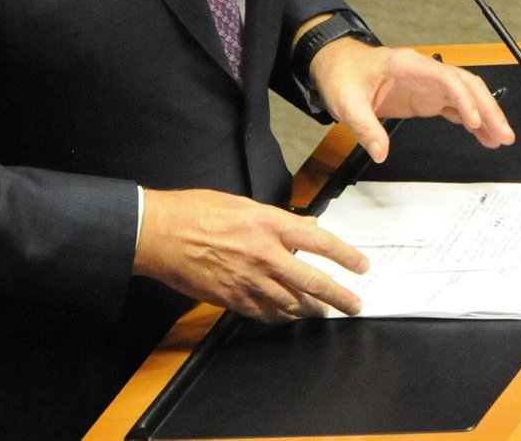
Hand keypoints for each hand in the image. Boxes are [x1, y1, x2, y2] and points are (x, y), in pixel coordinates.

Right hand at [133, 188, 368, 321]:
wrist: (159, 233)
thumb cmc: (195, 211)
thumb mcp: (242, 204)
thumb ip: (276, 219)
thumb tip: (303, 227)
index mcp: (268, 223)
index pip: (318, 241)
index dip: (345, 255)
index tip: (361, 266)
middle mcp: (263, 253)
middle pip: (312, 281)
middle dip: (338, 296)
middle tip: (354, 304)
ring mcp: (247, 279)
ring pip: (290, 302)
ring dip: (311, 309)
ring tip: (323, 312)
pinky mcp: (231, 298)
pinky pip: (264, 313)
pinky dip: (280, 316)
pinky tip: (287, 316)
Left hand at [310, 39, 515, 162]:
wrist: (336, 64)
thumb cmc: (342, 74)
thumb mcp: (346, 102)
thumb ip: (365, 127)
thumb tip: (380, 152)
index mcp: (407, 66)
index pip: (446, 77)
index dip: (463, 98)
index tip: (474, 121)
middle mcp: (423, 72)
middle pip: (465, 85)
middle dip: (488, 108)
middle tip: (504, 134)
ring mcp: (427, 84)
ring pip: (466, 95)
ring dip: (486, 114)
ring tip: (501, 138)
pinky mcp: (425, 97)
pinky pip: (456, 106)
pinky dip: (472, 120)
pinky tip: (483, 135)